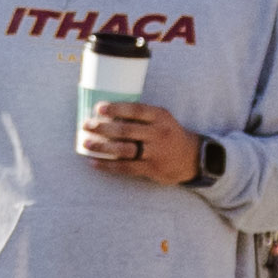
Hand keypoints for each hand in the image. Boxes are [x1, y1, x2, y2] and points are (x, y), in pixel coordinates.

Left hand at [77, 102, 196, 186]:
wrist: (191, 157)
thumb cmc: (167, 134)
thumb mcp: (161, 119)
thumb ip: (141, 116)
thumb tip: (105, 113)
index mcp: (160, 116)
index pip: (136, 110)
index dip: (117, 109)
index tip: (98, 108)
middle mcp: (159, 133)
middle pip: (127, 130)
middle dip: (103, 128)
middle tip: (86, 125)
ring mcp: (155, 152)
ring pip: (124, 149)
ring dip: (102, 147)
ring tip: (87, 143)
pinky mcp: (152, 168)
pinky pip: (126, 167)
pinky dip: (108, 165)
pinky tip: (94, 162)